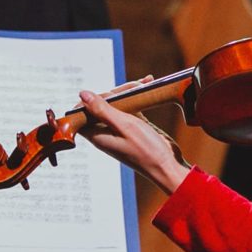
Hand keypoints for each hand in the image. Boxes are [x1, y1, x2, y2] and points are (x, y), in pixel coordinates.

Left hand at [76, 89, 191, 194]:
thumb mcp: (124, 126)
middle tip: (136, 86)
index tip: (110, 95)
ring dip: (129, 91)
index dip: (92, 99)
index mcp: (96, 135)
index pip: (82, 111)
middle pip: (102, 104)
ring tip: (145, 83)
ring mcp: (119, 129)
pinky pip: (129, 107)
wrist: (168, 167)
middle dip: (118, 92)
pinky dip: (137, 97)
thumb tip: (83, 94)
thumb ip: (102, 110)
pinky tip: (146, 86)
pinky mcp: (132, 126)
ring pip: (117, 103)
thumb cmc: (147, 151)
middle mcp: (105, 131)